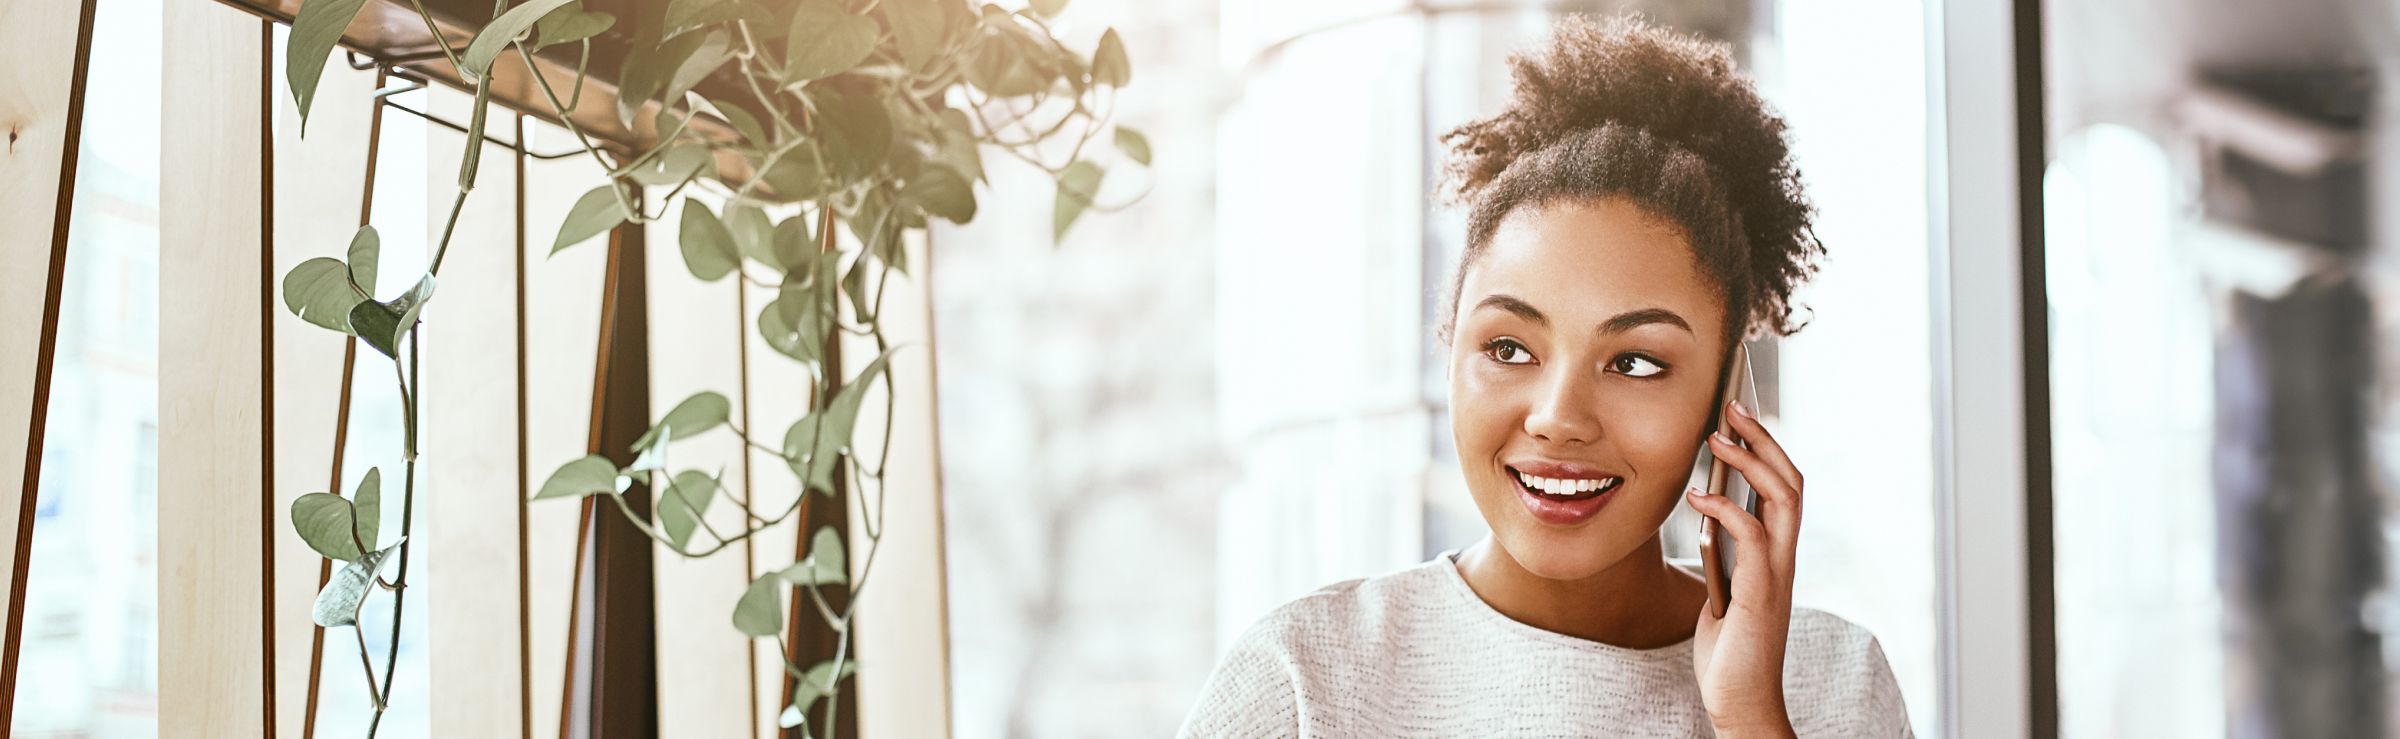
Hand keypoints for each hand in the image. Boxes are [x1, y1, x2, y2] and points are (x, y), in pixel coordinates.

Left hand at [1687, 399, 1802, 738]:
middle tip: (1731, 408)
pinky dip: (1726, 509)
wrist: (1739, 700)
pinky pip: (1752, 536)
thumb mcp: (1723, 589)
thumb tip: (1706, 517)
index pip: (1783, 487)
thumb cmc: (1729, 649)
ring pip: (1783, 498)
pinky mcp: (1761, 592)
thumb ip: (1723, 555)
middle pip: (1791, 480)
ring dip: (1751, 462)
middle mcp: (1784, 558)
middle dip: (1763, 439)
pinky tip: (1697, 499)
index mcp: (1776, 554)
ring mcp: (1777, 574)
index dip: (1766, 448)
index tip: (1737, 417)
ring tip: (1716, 439)